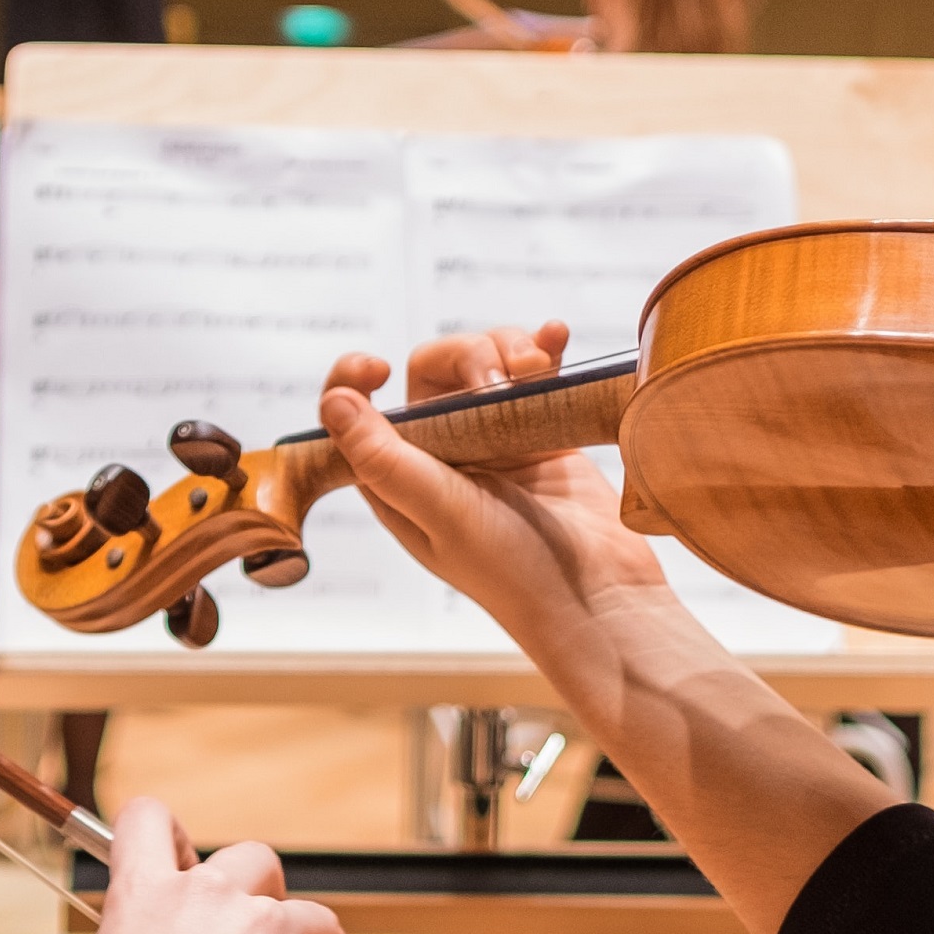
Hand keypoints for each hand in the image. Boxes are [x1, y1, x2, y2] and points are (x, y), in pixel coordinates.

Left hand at [316, 321, 671, 653]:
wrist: (599, 596)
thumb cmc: (514, 573)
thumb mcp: (442, 515)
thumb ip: (387, 459)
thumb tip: (334, 402)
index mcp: (397, 478)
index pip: (354, 410)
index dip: (353, 377)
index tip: (379, 367)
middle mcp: (439, 455)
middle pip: (432, 369)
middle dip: (468, 356)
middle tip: (503, 383)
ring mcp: (492, 440)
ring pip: (485, 361)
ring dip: (510, 349)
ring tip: (540, 371)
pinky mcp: (539, 432)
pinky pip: (534, 374)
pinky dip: (544, 348)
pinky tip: (558, 337)